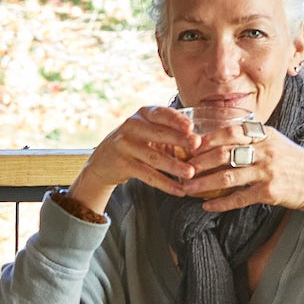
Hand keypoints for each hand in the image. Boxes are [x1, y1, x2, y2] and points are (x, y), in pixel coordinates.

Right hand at [66, 107, 202, 214]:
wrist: (103, 161)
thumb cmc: (136, 143)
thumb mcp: (148, 131)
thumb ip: (169, 132)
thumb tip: (200, 142)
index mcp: (142, 114)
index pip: (161, 114)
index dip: (176, 120)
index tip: (191, 127)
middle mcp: (131, 127)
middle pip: (159, 133)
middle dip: (179, 140)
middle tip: (197, 146)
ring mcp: (125, 146)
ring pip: (154, 157)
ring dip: (174, 166)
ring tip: (191, 173)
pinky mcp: (123, 165)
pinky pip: (148, 175)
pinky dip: (165, 184)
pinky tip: (179, 190)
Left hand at [188, 127, 303, 214]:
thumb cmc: (294, 163)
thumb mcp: (276, 143)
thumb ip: (253, 139)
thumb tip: (223, 138)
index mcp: (265, 134)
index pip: (230, 131)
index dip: (207, 139)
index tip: (190, 146)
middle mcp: (265, 150)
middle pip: (224, 152)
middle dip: (199, 161)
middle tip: (182, 169)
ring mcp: (267, 171)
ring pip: (227, 175)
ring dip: (203, 183)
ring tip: (187, 188)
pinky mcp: (269, 192)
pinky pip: (238, 197)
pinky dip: (220, 203)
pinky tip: (207, 206)